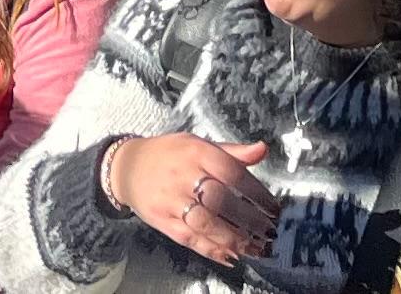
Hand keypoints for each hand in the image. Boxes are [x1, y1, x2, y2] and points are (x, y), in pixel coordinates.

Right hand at [99, 134, 278, 263]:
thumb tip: (263, 149)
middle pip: (222, 201)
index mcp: (196, 152)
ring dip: (234, 239)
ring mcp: (171, 200)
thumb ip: (232, 152)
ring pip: (206, 223)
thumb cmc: (170, 155)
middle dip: (250, 220)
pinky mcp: (162, 220)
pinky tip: (230, 256)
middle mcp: (183, 175)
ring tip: (255, 248)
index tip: (274, 209)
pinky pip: (189, 238)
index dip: (257, 194)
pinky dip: (212, 249)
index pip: (233, 173)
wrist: (127, 167)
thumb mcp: (198, 144)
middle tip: (270, 232)